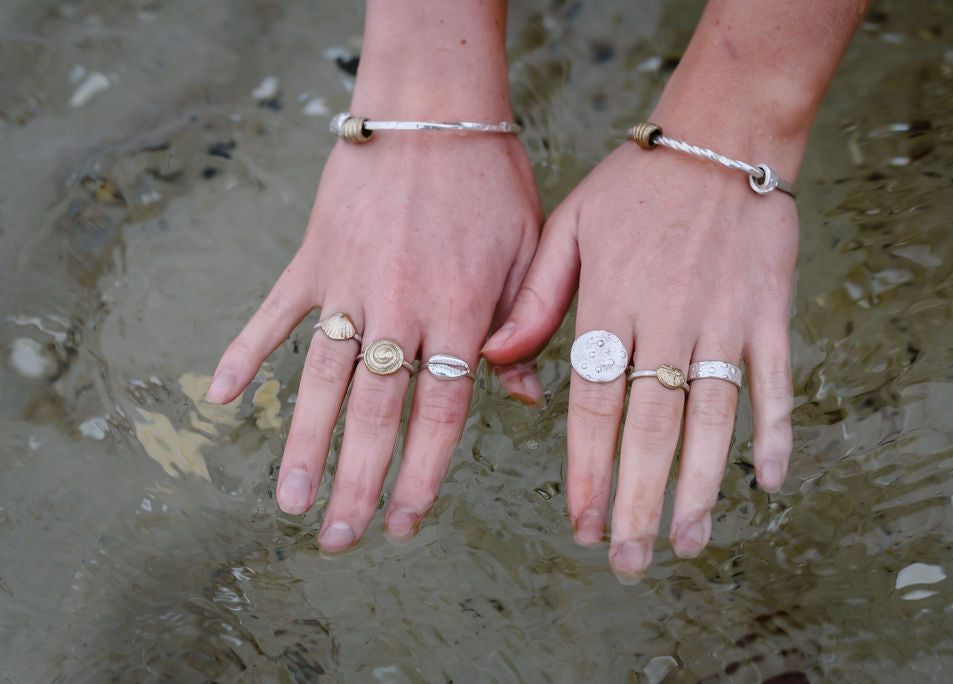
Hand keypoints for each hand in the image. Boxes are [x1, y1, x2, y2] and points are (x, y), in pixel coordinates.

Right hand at [206, 131, 540, 547]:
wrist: (434, 111)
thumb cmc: (491, 182)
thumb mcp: (529, 253)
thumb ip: (524, 330)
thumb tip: (524, 402)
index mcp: (458, 313)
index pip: (439, 415)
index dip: (421, 476)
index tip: (403, 524)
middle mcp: (399, 308)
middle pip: (373, 413)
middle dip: (357, 482)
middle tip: (339, 540)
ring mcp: (349, 283)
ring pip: (322, 378)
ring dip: (303, 443)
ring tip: (290, 501)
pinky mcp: (314, 258)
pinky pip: (274, 312)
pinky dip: (244, 350)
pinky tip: (220, 397)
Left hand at [483, 142, 796, 580]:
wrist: (719, 136)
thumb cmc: (635, 185)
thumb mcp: (568, 226)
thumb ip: (535, 297)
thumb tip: (497, 358)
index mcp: (611, 303)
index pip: (594, 403)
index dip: (587, 469)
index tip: (582, 525)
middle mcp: (667, 319)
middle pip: (651, 425)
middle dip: (639, 498)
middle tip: (630, 562)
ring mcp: (724, 318)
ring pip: (713, 415)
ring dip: (702, 484)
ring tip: (688, 542)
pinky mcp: (770, 311)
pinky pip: (776, 379)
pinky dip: (776, 430)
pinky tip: (770, 483)